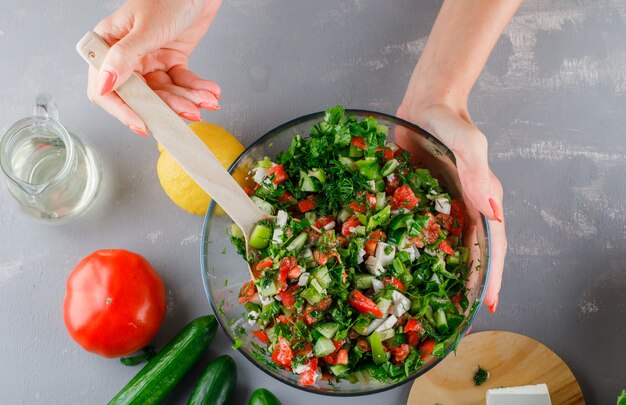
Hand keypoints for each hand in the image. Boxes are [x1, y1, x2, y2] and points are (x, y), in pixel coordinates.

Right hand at [88, 0, 221, 135]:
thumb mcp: (145, 28)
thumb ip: (124, 58)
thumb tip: (104, 85)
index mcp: (109, 45)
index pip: (105, 89)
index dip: (122, 110)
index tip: (142, 125)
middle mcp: (127, 56)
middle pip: (142, 95)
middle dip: (167, 106)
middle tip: (188, 112)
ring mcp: (150, 59)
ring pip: (165, 92)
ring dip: (187, 99)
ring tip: (206, 100)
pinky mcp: (172, 60)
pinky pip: (182, 83)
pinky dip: (197, 89)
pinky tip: (210, 92)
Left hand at [397, 101, 505, 312]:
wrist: (425, 104)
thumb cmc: (450, 120)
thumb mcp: (468, 143)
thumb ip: (478, 172)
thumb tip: (493, 212)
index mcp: (481, 201)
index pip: (493, 245)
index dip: (492, 276)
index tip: (488, 306)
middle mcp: (464, 209)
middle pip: (470, 253)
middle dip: (467, 283)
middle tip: (455, 316)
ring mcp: (441, 206)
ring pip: (444, 246)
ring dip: (440, 272)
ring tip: (428, 301)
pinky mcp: (420, 200)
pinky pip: (418, 229)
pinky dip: (414, 248)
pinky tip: (399, 265)